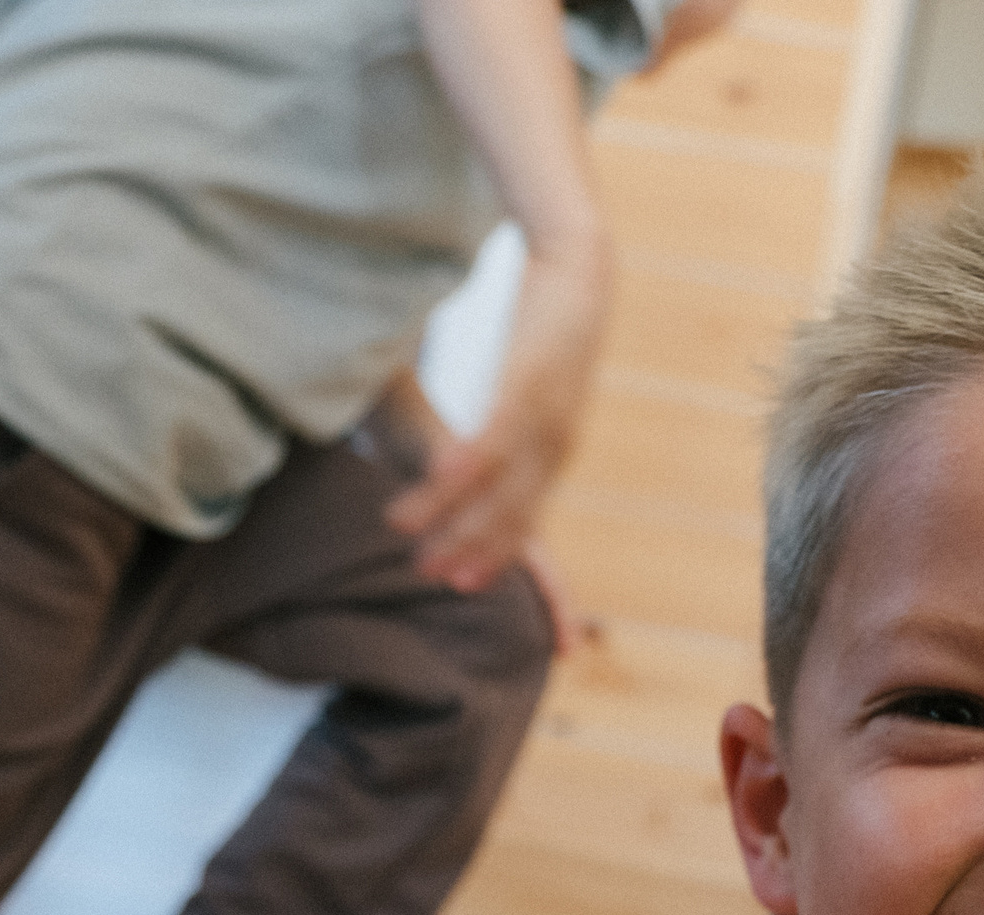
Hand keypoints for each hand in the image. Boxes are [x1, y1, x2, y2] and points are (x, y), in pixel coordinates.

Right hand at [383, 235, 609, 595]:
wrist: (580, 260)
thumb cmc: (549, 320)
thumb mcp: (525, 384)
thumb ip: (499, 420)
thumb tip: (470, 445)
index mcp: (554, 447)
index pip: (526, 518)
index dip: (496, 554)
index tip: (465, 584)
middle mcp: (555, 442)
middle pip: (511, 514)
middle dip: (471, 549)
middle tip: (432, 577)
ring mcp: (544, 414)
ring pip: (496, 481)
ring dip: (451, 513)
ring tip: (404, 534)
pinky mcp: (529, 379)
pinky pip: (493, 431)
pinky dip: (464, 459)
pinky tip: (437, 479)